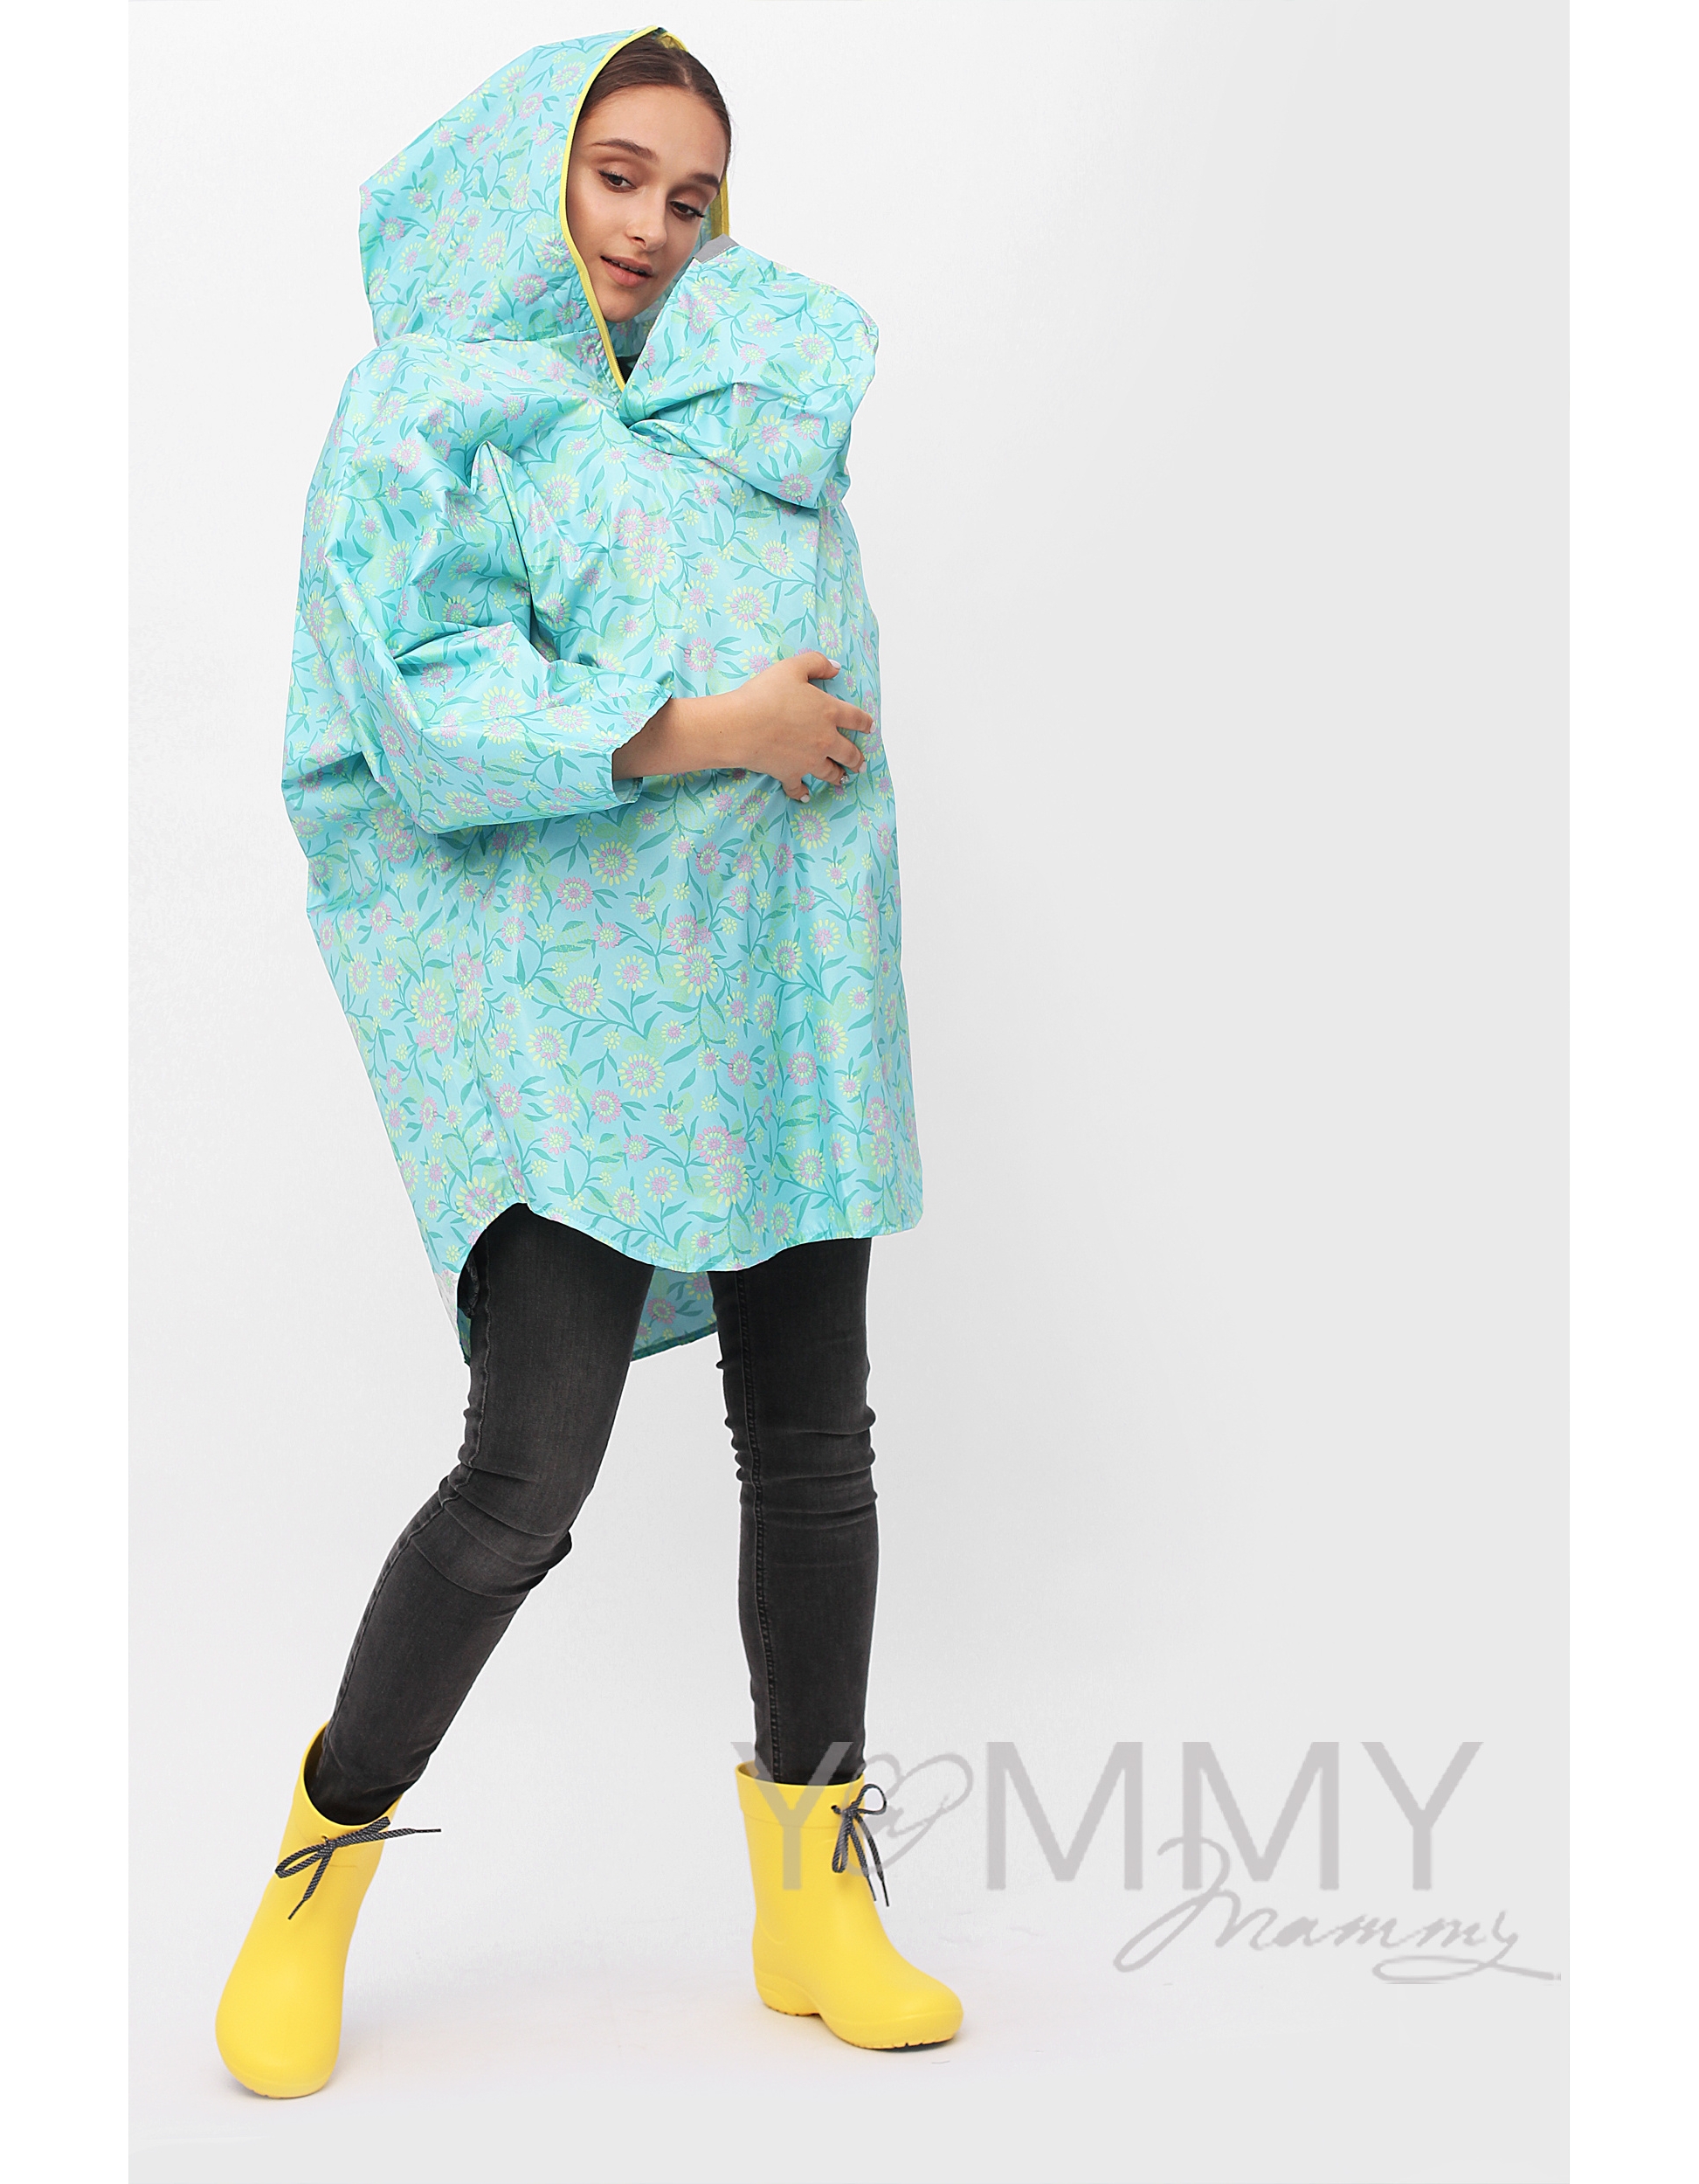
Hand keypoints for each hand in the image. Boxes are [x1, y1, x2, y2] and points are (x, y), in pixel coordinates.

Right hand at [724, 651, 871, 801]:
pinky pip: (799, 787)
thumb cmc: (766, 694)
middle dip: (857, 759)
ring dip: (838, 776)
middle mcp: (825, 740)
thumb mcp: (792, 668)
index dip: (865, 723)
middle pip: (848, 752)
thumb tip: (836, 667)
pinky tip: (805, 796)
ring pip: (830, 773)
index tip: (870, 728)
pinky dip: (802, 793)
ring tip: (842, 779)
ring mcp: (809, 760)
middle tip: (860, 763)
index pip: (855, 718)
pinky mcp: (791, 774)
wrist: (743, 726)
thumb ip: (817, 663)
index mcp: (829, 712)